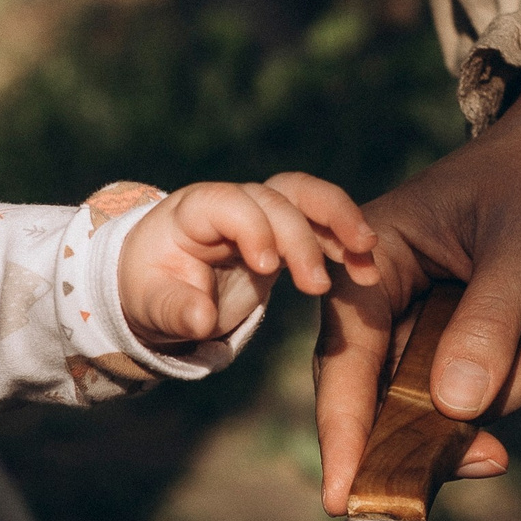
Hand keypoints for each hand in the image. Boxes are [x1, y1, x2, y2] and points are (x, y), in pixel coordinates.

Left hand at [115, 173, 377, 346]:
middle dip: (301, 237)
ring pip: (307, 198)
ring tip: (367, 255)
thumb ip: (176, 311)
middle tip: (318, 286)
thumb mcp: (153, 305)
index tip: (267, 267)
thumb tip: (201, 322)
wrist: (162, 284)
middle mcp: (234, 202)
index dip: (253, 228)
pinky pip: (321, 225)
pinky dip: (345, 243)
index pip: (231, 203)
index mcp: (195, 211)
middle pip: (277, 198)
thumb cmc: (152, 290)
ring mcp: (262, 214)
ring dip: (340, 221)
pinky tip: (368, 271)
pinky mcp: (284, 234)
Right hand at [316, 56, 520, 513]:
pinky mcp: (466, 346)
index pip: (345, 358)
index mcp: (370, 260)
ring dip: (510, 384)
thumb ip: (488, 326)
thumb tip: (453, 409)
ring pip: (445, 407)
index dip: (343, 432)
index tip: (347, 498)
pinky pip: (485, 396)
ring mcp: (426, 328)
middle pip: (389, 401)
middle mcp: (384, 300)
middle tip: (491, 457)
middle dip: (444, 425)